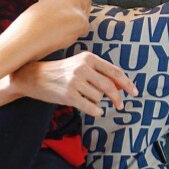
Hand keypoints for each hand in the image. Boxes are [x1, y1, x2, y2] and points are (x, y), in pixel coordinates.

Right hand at [15, 53, 138, 115]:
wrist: (34, 77)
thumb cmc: (60, 72)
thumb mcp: (79, 65)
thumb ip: (98, 73)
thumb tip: (121, 85)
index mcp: (88, 58)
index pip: (114, 71)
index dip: (127, 83)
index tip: (134, 92)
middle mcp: (82, 68)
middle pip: (109, 87)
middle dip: (118, 98)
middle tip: (121, 105)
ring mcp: (75, 82)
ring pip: (98, 97)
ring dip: (97, 101)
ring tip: (85, 98)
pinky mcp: (69, 95)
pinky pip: (90, 106)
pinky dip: (95, 110)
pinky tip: (95, 110)